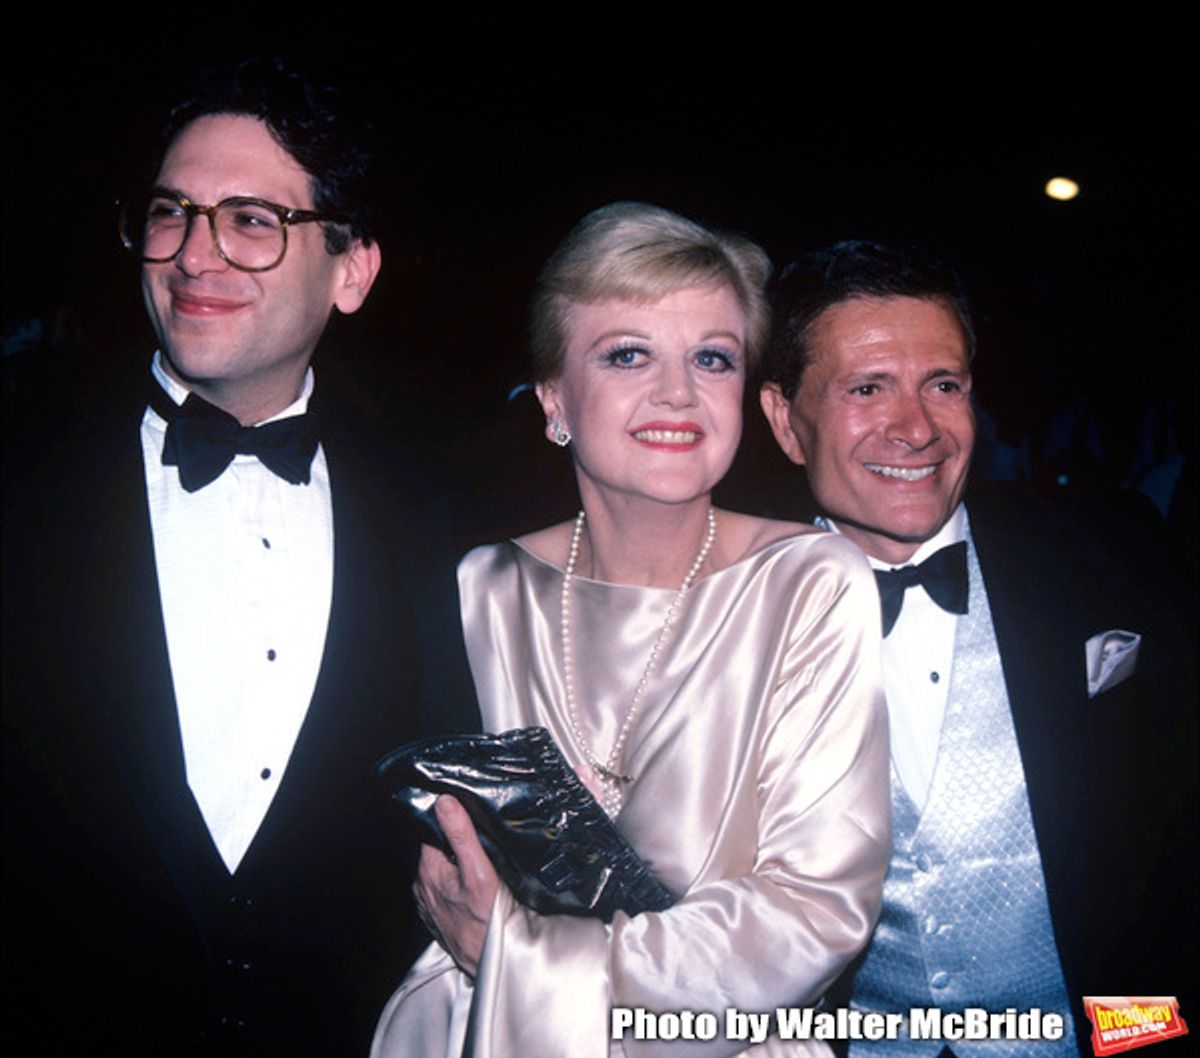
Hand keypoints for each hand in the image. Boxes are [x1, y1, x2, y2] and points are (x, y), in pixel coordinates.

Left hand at [414, 796, 499, 976]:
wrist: (489, 961)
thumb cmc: (486, 920)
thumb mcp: (479, 871)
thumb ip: (462, 835)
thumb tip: (445, 802)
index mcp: (428, 870)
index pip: (431, 831)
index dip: (449, 820)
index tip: (467, 816)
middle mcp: (422, 885)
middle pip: (435, 849)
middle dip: (453, 842)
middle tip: (479, 840)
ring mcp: (428, 902)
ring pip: (439, 869)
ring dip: (454, 863)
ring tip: (479, 863)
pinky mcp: (437, 915)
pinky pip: (443, 888)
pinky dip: (455, 882)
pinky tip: (473, 886)